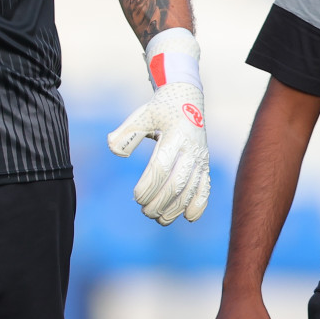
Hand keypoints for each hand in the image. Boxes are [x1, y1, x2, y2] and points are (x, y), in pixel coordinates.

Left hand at [109, 80, 211, 223]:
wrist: (187, 100)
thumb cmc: (160, 109)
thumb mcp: (142, 115)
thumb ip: (126, 132)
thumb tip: (114, 150)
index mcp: (175, 137)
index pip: (161, 167)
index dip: (149, 186)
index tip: (136, 197)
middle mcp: (191, 150)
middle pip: (176, 183)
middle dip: (159, 202)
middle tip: (144, 211)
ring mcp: (200, 159)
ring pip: (191, 190)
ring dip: (175, 208)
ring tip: (159, 219)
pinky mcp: (205, 165)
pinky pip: (205, 187)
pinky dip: (199, 204)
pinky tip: (188, 217)